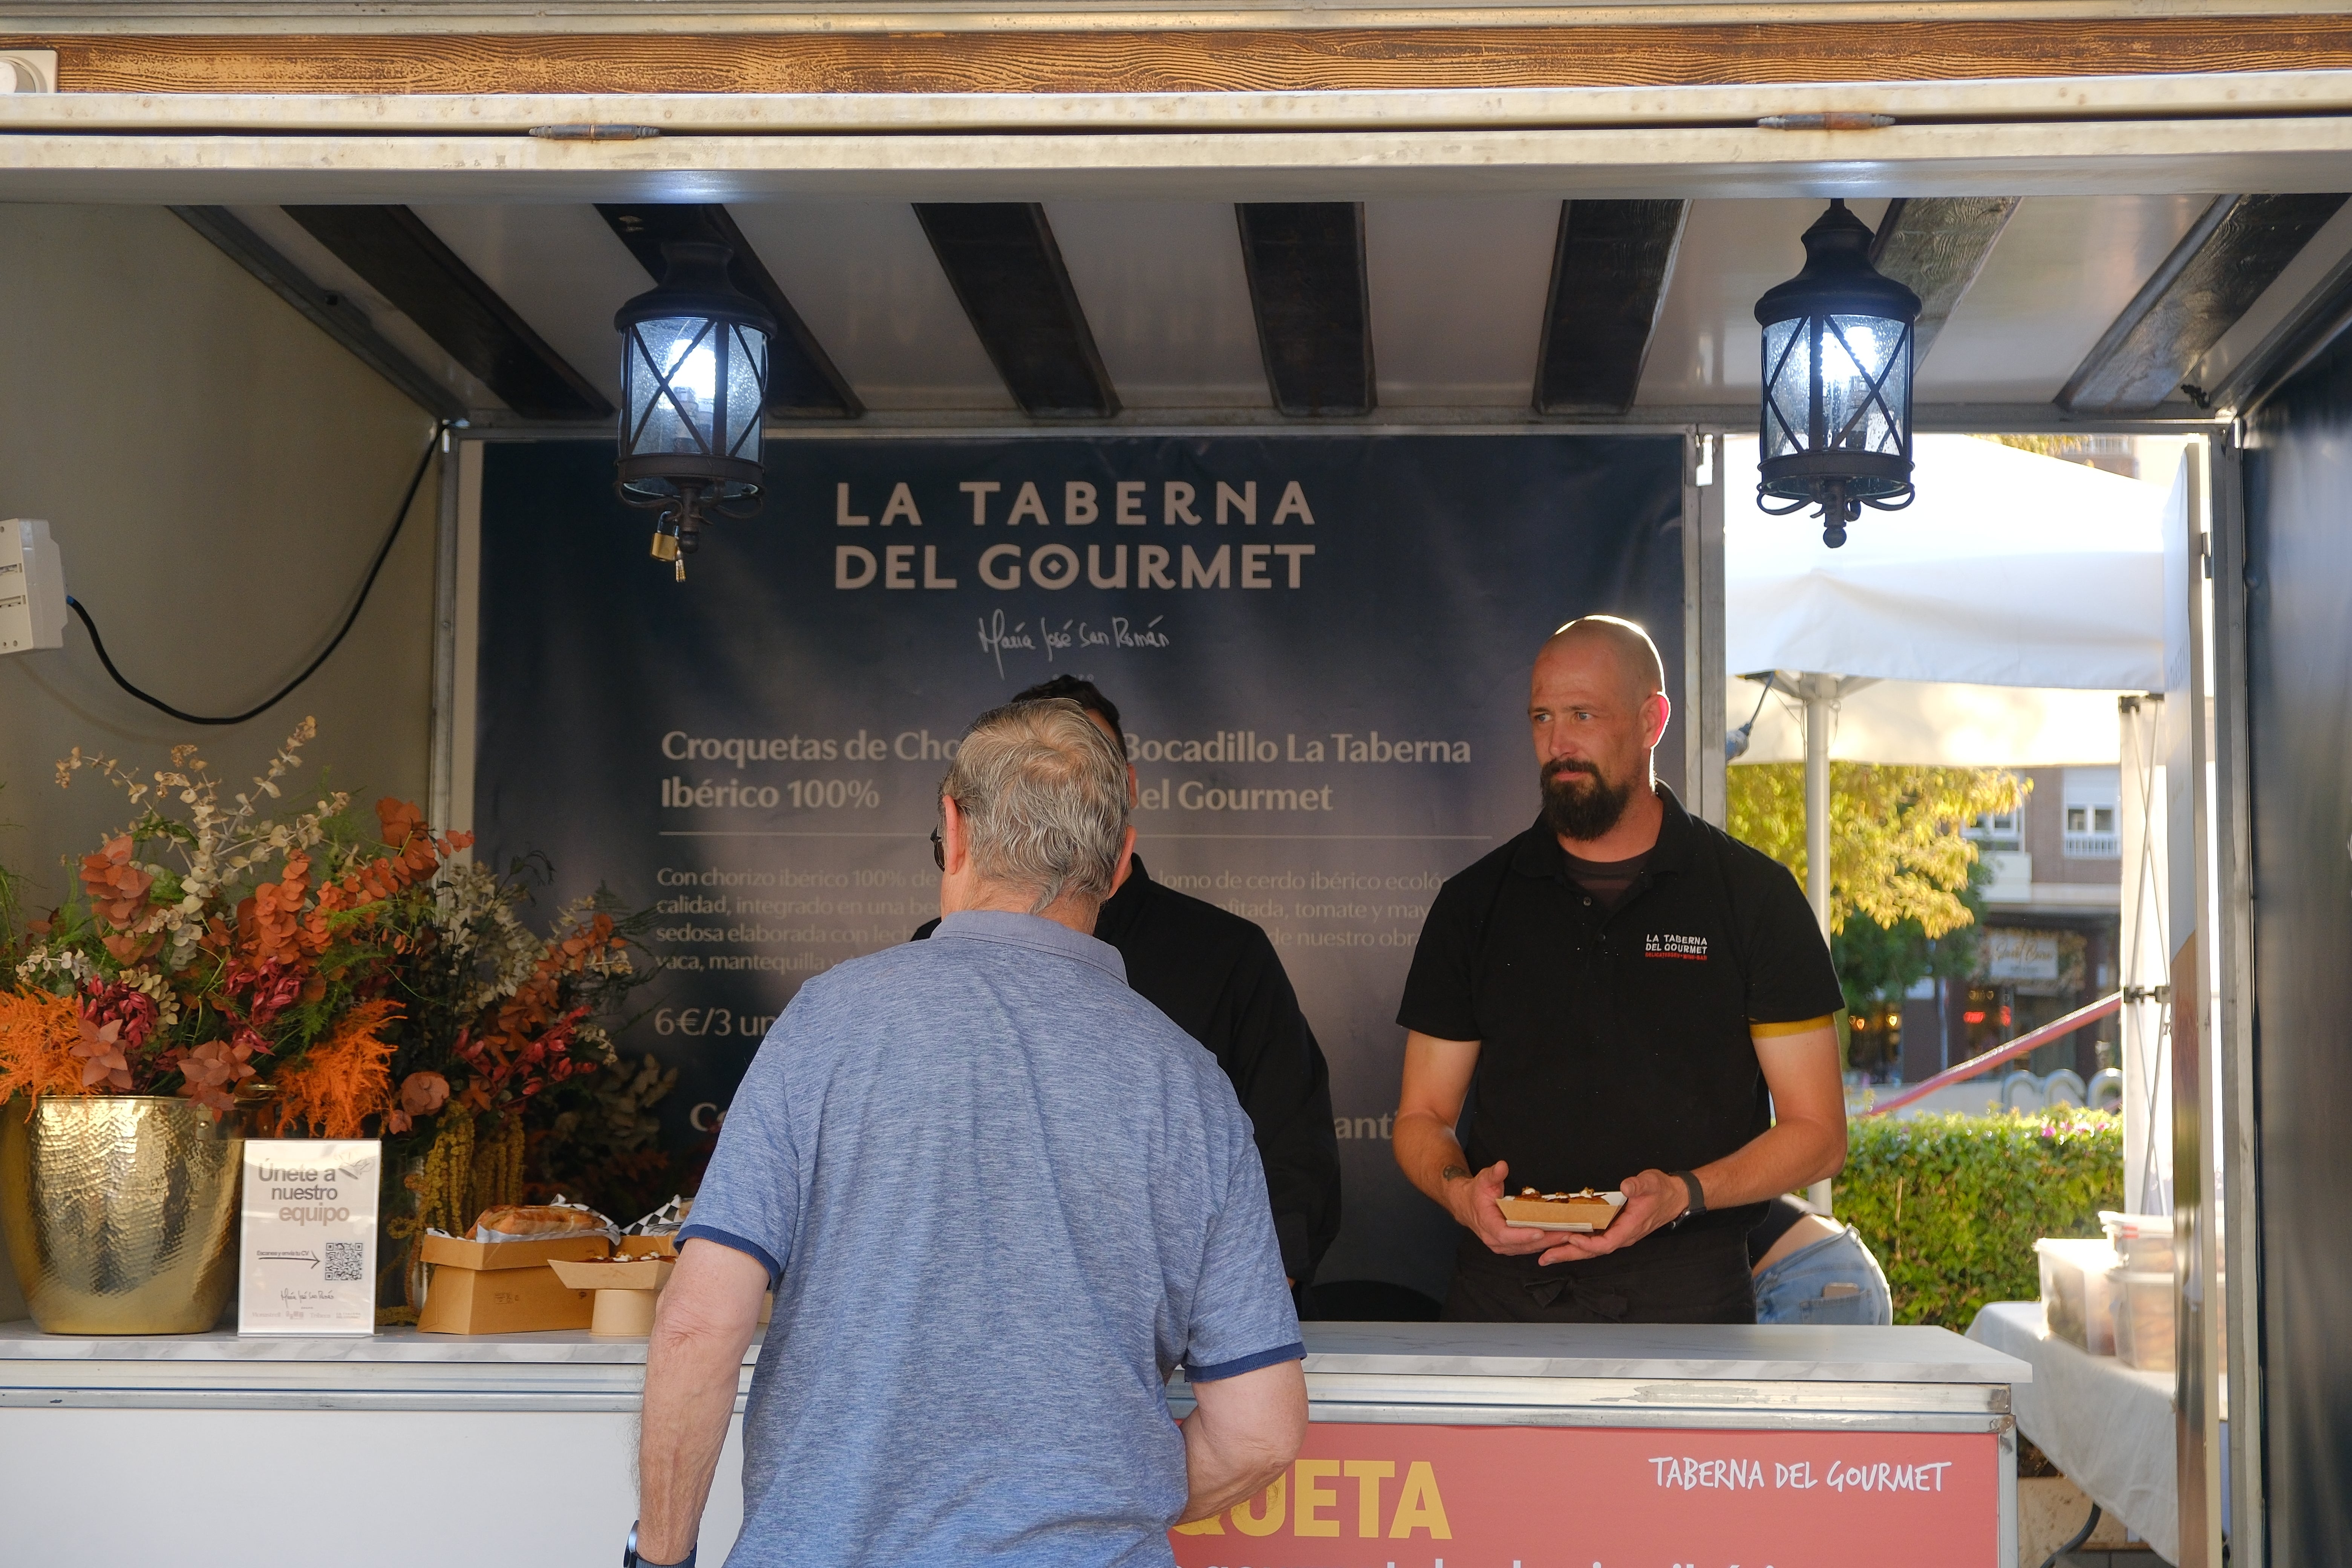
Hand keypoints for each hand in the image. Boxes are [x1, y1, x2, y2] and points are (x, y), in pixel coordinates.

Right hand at [1445, 1160, 1556, 1256]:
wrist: (1466, 1205)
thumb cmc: (1477, 1193)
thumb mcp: (1484, 1179)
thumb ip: (1494, 1174)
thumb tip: (1502, 1166)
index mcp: (1487, 1224)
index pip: (1504, 1234)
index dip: (1522, 1235)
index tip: (1539, 1232)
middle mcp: (1494, 1240)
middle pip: (1521, 1245)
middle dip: (1545, 1240)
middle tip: (1566, 1233)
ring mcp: (1501, 1246)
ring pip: (1526, 1249)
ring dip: (1547, 1244)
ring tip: (1567, 1236)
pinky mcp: (1509, 1247)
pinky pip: (1527, 1248)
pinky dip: (1542, 1244)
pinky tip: (1557, 1238)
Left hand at [1534, 1168, 1688, 1265]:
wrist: (1674, 1197)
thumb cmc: (1661, 1191)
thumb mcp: (1651, 1183)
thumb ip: (1638, 1185)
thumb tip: (1626, 1186)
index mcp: (1630, 1228)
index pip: (1606, 1243)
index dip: (1588, 1244)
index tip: (1571, 1238)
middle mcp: (1622, 1236)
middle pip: (1593, 1251)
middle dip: (1568, 1254)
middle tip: (1545, 1257)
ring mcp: (1618, 1234)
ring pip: (1591, 1248)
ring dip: (1569, 1251)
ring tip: (1547, 1255)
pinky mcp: (1614, 1230)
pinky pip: (1593, 1241)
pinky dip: (1577, 1243)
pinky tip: (1563, 1242)